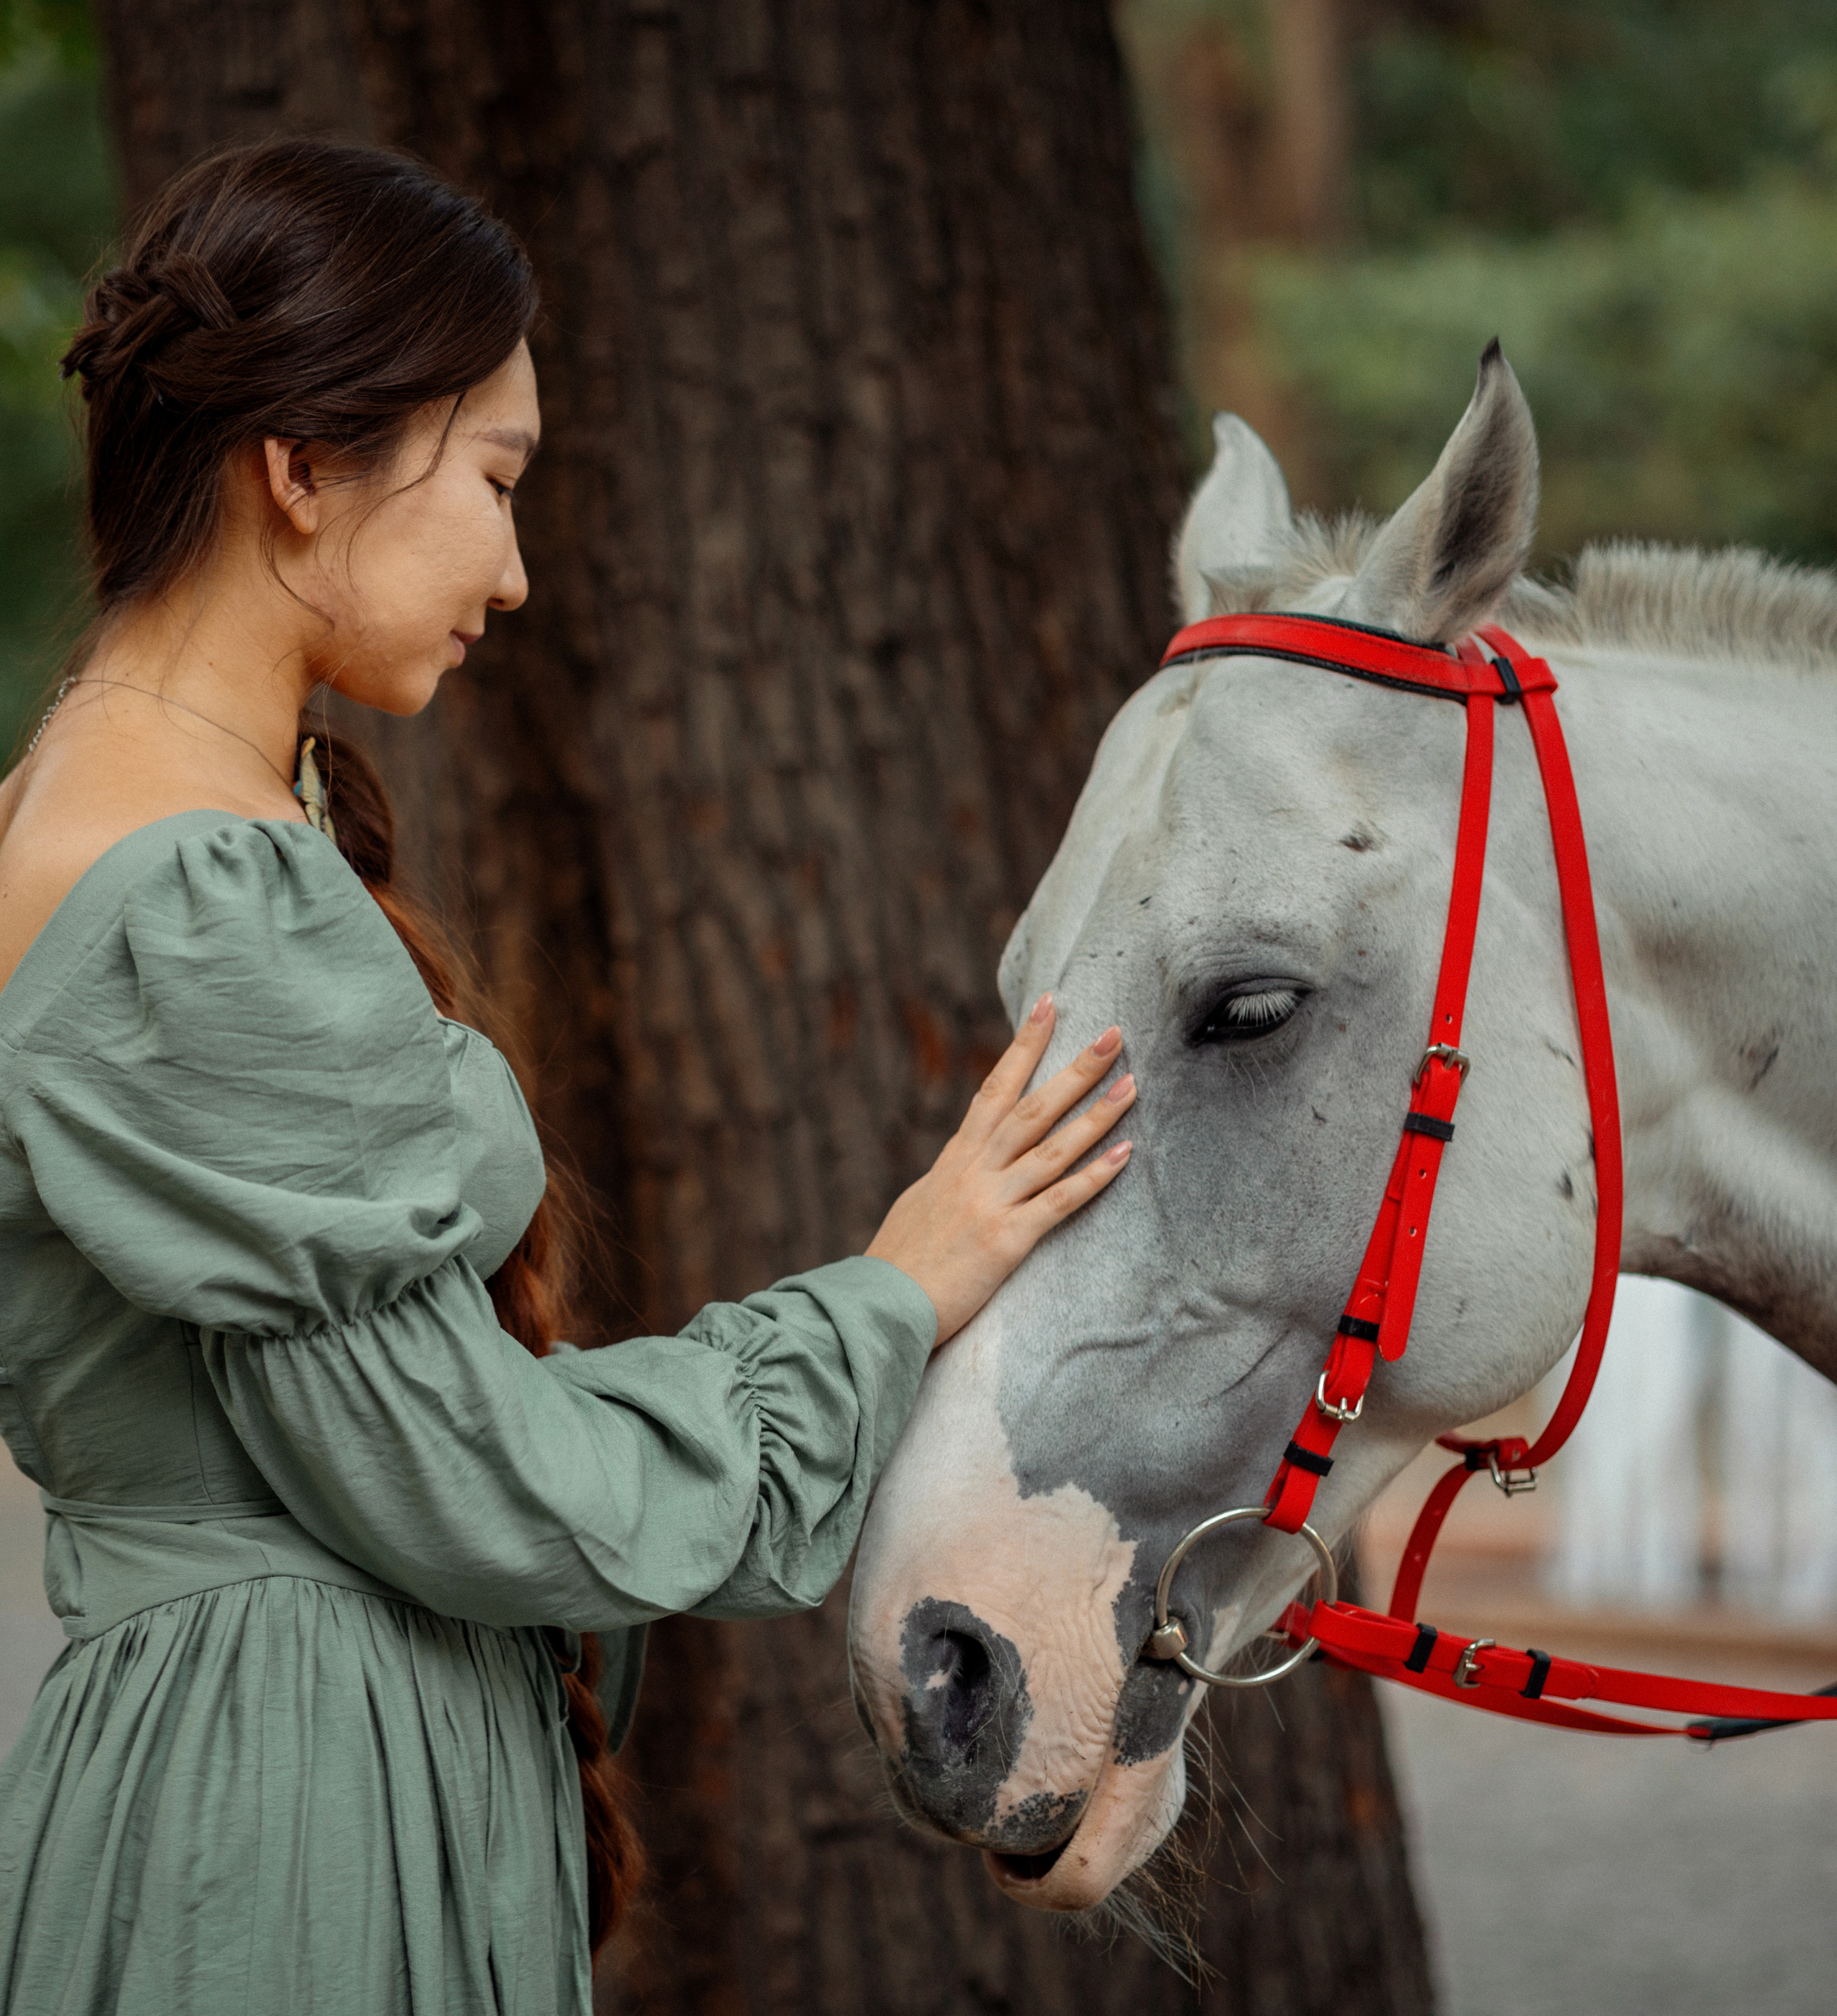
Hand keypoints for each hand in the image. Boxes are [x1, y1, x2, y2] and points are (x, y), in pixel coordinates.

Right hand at [866, 995, 1134, 1346]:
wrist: (874, 1306)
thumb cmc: (897, 1264)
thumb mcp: (920, 1206)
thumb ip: (950, 1182)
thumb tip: (964, 1167)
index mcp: (955, 1161)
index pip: (995, 1089)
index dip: (1024, 1046)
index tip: (1049, 1006)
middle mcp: (975, 1172)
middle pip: (1033, 1108)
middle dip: (1075, 1068)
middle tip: (1113, 1034)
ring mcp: (990, 1202)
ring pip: (1053, 1147)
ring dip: (1097, 1114)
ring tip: (1132, 1084)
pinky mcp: (1005, 1240)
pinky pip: (1058, 1201)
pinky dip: (1094, 1176)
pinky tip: (1125, 1154)